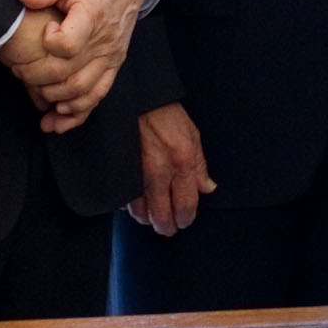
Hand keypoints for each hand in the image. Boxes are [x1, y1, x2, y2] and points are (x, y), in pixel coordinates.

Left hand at [6, 0, 149, 129]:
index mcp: (92, 16)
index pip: (69, 44)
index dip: (50, 44)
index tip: (44, 31)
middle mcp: (103, 41)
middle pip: (69, 73)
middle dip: (38, 78)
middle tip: (20, 71)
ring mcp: (110, 56)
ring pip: (83, 90)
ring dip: (56, 99)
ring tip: (35, 97)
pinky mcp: (113, 65)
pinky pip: (98, 95)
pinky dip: (78, 112)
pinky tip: (58, 118)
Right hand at [131, 103, 212, 235]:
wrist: (137, 99)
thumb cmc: (166, 115)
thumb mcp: (192, 135)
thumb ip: (200, 165)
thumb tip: (207, 188)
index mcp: (181, 161)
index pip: (186, 204)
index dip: (185, 218)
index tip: (184, 221)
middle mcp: (159, 171)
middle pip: (162, 214)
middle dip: (166, 226)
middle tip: (168, 229)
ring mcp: (137, 173)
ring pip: (140, 211)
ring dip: (147, 219)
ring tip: (152, 219)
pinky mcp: (120, 171)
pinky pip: (123, 199)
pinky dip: (129, 206)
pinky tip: (135, 204)